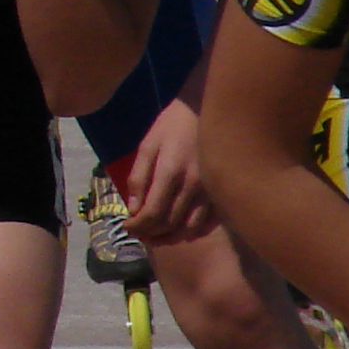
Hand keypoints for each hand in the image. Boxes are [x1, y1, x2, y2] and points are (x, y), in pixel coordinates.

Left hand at [117, 98, 217, 243]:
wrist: (205, 111)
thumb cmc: (171, 126)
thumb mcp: (148, 146)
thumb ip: (139, 178)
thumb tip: (133, 210)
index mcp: (170, 172)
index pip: (152, 213)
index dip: (137, 226)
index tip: (126, 227)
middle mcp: (193, 186)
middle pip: (171, 225)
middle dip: (151, 234)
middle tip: (139, 234)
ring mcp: (211, 191)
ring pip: (190, 229)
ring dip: (171, 237)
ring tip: (156, 235)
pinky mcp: (222, 192)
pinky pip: (209, 223)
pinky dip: (193, 232)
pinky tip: (181, 230)